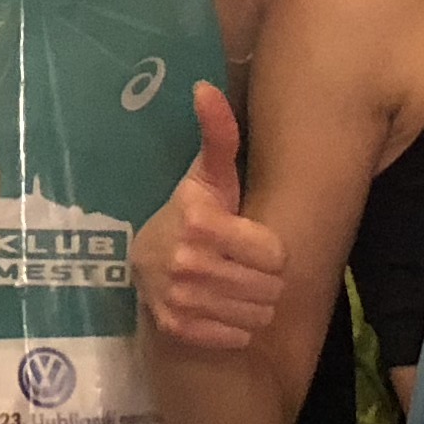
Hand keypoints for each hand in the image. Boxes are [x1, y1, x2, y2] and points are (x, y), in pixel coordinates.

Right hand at [134, 85, 287, 352]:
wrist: (146, 269)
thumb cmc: (193, 218)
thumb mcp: (208, 178)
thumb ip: (218, 135)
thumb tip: (205, 86)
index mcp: (200, 220)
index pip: (276, 254)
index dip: (269, 250)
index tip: (245, 242)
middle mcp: (186, 260)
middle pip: (271, 287)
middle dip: (263, 280)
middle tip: (239, 268)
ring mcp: (179, 297)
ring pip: (259, 315)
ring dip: (252, 305)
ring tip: (230, 288)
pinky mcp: (177, 328)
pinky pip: (238, 336)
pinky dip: (235, 329)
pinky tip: (216, 310)